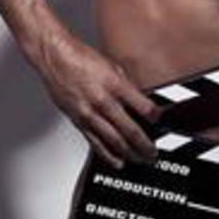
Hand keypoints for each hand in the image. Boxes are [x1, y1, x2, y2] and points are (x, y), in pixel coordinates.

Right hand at [37, 31, 162, 168]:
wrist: (56, 59)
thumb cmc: (81, 57)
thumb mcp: (112, 66)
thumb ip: (126, 85)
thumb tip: (139, 99)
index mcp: (115, 84)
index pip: (143, 107)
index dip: (156, 118)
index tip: (162, 123)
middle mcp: (103, 101)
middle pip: (130, 130)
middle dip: (145, 145)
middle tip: (153, 153)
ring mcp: (90, 113)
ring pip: (114, 141)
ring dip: (130, 153)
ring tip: (141, 159)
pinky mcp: (78, 121)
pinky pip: (96, 143)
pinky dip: (108, 155)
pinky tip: (117, 161)